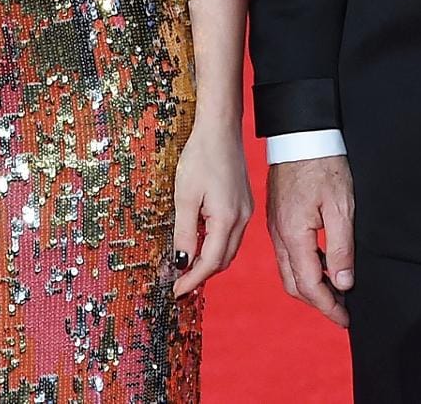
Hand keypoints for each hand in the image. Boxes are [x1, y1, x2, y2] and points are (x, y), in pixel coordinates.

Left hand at [171, 118, 252, 297]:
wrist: (220, 129)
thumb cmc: (201, 157)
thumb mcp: (184, 197)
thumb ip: (184, 233)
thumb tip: (181, 264)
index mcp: (227, 219)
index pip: (211, 263)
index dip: (192, 280)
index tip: (175, 291)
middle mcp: (241, 219)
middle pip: (223, 260)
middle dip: (201, 275)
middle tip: (178, 282)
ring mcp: (245, 211)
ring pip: (228, 249)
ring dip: (209, 261)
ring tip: (185, 265)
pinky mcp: (243, 204)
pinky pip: (231, 234)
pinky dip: (215, 245)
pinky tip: (199, 241)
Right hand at [266, 154, 353, 327]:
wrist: (301, 134)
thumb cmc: (322, 164)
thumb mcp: (341, 206)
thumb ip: (340, 247)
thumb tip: (342, 282)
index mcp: (293, 235)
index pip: (309, 285)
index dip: (328, 306)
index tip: (345, 318)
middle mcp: (279, 235)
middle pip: (294, 284)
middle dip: (317, 302)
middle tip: (341, 310)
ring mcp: (276, 227)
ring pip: (289, 270)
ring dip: (310, 286)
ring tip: (336, 290)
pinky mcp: (278, 218)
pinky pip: (288, 253)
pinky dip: (305, 267)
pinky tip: (323, 262)